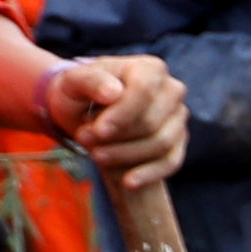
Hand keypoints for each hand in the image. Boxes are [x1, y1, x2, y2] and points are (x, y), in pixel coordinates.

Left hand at [40, 55, 185, 187]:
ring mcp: (177, 117)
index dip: (122, 114)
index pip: (144, 91)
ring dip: (127, 155)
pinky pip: (172, 161)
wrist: (84, 109)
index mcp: (150, 69)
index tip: (97, 131)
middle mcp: (171, 90)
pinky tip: (128, 182)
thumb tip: (114, 93)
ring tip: (95, 156)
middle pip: (152, 121)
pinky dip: (150, 173)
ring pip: (162, 143)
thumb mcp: (73, 81)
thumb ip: (91, 81)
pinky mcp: (177, 141)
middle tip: (84, 140)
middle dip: (118, 137)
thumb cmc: (79, 92)